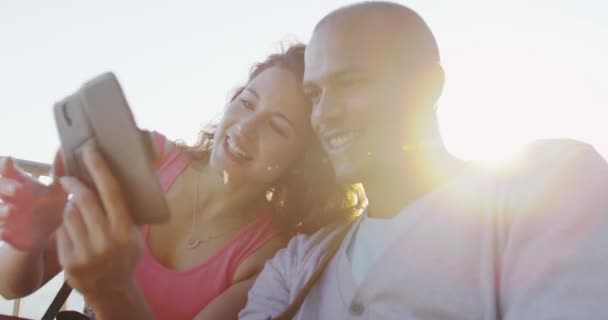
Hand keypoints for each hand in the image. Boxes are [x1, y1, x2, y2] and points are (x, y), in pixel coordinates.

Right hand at [0, 154, 66, 251]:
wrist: (47, 236)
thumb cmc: (51, 206)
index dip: (4, 165)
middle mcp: (8, 197)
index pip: (5, 168)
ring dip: (0, 210)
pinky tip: (5, 231)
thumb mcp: (57, 189)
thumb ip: (59, 171)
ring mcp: (4, 214)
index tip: (9, 161)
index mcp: (19, 182)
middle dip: (4, 186)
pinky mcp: (5, 233)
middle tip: (18, 190)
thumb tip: (63, 148)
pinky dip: (1, 231)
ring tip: (11, 211)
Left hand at [56, 144, 142, 299]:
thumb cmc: (124, 255)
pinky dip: (65, 226)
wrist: (111, 288)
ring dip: (70, 208)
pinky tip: (74, 233)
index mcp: (126, 231)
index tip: (89, 149)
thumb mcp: (133, 234)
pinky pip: (61, 231)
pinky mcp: (69, 261)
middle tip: (69, 178)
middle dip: (74, 184)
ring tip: (78, 213)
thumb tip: (117, 177)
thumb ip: (125, 211)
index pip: (111, 192)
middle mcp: (107, 241)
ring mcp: (87, 252)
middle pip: (85, 200)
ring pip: (70, 214)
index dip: (99, 168)